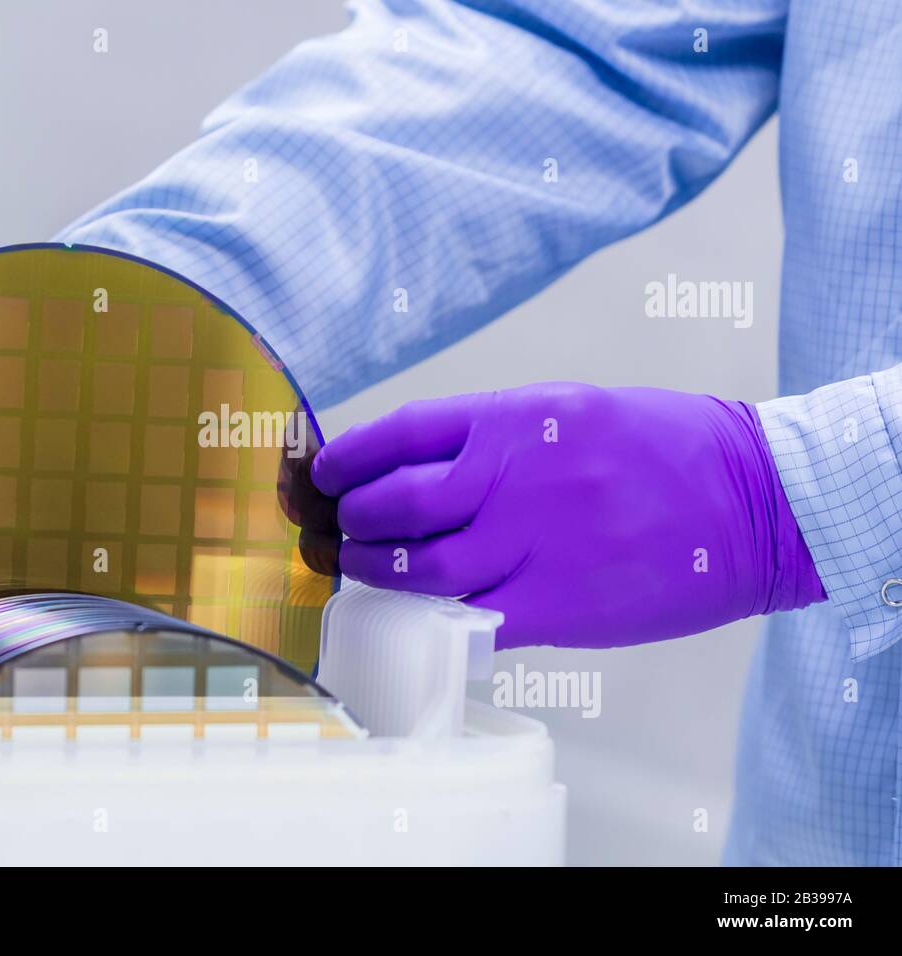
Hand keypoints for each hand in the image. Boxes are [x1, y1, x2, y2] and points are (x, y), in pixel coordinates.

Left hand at [310, 382, 825, 648]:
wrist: (756, 500)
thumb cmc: (664, 446)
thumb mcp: (571, 409)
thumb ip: (492, 435)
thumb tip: (414, 468)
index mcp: (518, 417)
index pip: (400, 433)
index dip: (348, 458)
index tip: (324, 474)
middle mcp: (515, 477)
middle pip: (395, 505)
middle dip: (351, 520)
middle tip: (339, 529)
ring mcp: (534, 545)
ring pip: (417, 570)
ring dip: (374, 571)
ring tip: (361, 568)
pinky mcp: (558, 607)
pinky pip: (466, 619)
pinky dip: (429, 619)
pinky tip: (414, 614)